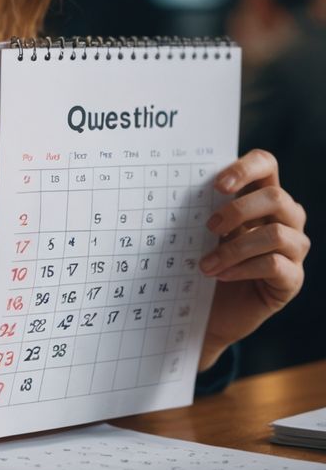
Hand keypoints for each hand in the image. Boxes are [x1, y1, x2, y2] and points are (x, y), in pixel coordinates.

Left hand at [199, 148, 308, 369]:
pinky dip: (243, 268)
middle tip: (208, 226)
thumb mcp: (203, 228)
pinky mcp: (294, 278)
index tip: (217, 185)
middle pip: (276, 197)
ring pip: (277, 234)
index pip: (267, 164)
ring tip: (205, 263)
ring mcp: (294, 248)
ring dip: (234, 248)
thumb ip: (204, 206)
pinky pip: (276, 265)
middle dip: (238, 210)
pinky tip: (220, 275)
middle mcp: (286, 217)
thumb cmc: (206, 256)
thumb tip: (175, 186)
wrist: (210, 306)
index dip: (245, 168)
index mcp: (261, 195)